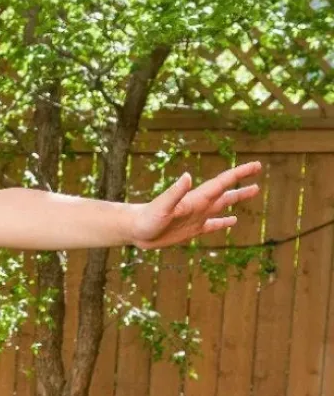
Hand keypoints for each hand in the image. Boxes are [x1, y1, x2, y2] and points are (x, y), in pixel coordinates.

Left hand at [130, 160, 261, 249]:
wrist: (136, 230)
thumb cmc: (148, 217)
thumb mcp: (162, 205)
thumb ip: (175, 192)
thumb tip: (187, 176)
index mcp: (197, 198)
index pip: (222, 182)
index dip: (240, 173)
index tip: (256, 165)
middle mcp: (199, 205)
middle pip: (226, 192)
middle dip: (242, 183)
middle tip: (258, 174)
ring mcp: (196, 217)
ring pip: (222, 206)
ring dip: (237, 199)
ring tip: (253, 191)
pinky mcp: (191, 230)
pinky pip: (211, 225)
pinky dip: (222, 223)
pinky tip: (232, 221)